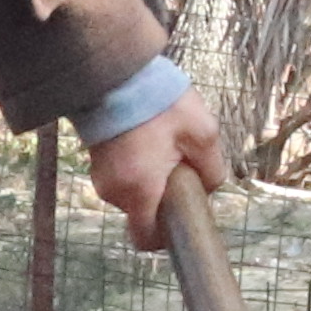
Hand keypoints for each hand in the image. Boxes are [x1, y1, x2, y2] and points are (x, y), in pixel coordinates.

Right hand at [85, 85, 226, 250]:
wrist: (117, 72)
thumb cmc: (161, 102)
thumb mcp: (203, 134)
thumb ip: (212, 171)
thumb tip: (208, 188)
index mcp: (139, 189)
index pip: (146, 239)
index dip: (166, 236)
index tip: (182, 215)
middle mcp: (114, 190)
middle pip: (142, 214)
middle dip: (163, 199)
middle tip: (179, 165)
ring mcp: (101, 176)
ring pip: (133, 194)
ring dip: (151, 180)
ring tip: (163, 145)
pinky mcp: (97, 161)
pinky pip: (123, 178)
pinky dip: (138, 168)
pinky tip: (148, 140)